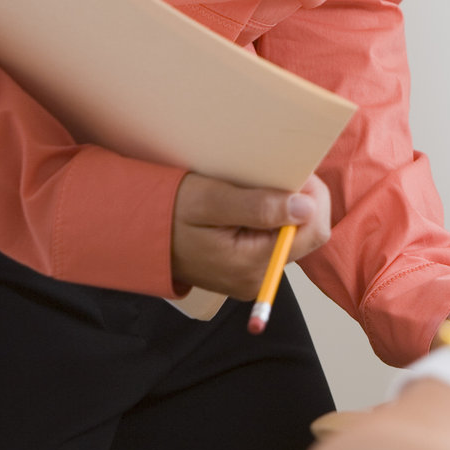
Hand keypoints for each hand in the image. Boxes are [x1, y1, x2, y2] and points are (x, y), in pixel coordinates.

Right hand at [170, 173, 330, 298]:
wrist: (136, 235)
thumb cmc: (167, 214)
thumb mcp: (209, 201)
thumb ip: (259, 207)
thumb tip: (305, 207)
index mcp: (253, 264)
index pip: (313, 230)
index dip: (313, 196)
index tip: (295, 171)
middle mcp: (259, 277)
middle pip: (307, 232)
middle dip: (301, 199)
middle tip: (277, 173)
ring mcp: (254, 276)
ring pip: (293, 234)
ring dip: (285, 207)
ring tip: (257, 187)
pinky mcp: (248, 269)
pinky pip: (275, 240)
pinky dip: (271, 218)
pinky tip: (251, 204)